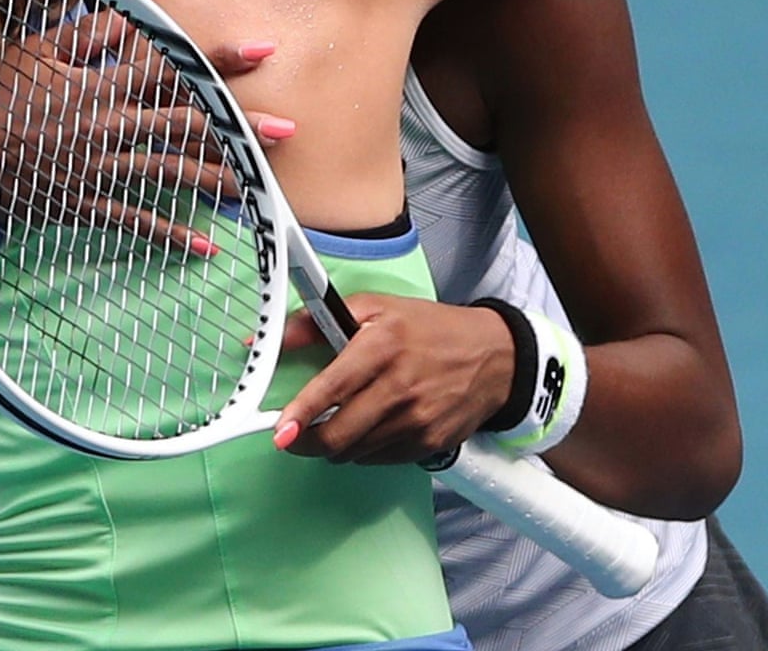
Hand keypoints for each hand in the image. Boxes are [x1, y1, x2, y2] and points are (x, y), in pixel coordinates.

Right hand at [0, 19, 292, 253]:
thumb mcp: (37, 47)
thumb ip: (88, 30)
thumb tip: (132, 12)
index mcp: (101, 81)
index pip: (171, 65)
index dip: (216, 57)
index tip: (263, 52)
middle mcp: (108, 123)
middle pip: (185, 123)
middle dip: (239, 126)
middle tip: (287, 131)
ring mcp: (97, 166)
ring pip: (168, 172)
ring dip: (216, 178)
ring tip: (259, 189)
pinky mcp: (83, 201)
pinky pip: (133, 220)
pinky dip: (168, 233)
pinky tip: (204, 246)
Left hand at [273, 294, 513, 464]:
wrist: (493, 356)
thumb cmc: (428, 328)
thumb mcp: (374, 307)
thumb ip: (318, 321)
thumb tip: (274, 337)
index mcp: (382, 346)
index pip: (332, 387)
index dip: (301, 414)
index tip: (280, 431)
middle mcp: (399, 386)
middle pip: (339, 434)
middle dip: (307, 441)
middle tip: (293, 436)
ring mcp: (416, 420)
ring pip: (356, 452)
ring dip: (335, 445)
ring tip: (333, 425)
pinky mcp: (429, 443)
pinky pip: (380, 458)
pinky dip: (364, 449)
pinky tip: (368, 428)